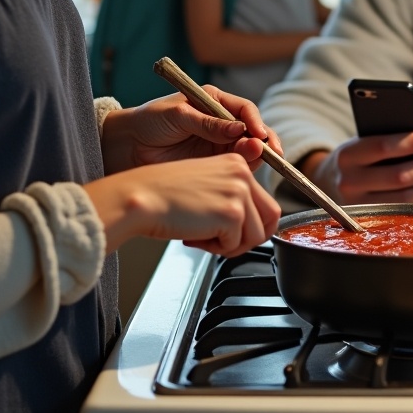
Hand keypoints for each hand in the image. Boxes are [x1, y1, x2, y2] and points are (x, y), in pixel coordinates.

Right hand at [85, 154, 281, 256]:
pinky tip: (195, 236)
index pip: (267, 203)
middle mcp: (242, 174)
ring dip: (230, 245)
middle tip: (223, 243)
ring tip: (204, 237)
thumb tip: (254, 227)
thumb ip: (232, 199)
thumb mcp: (207, 186)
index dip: (252, 225)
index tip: (234, 233)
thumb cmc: (164, 195)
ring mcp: (239, 192)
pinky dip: (215, 249)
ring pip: (256, 236)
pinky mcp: (232, 213)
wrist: (142, 197)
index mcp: (237, 163)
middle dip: (248, 238)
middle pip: (270, 219)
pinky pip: (235, 245)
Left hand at [100, 87, 281, 172]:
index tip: (259, 135)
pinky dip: (243, 170)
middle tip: (266, 152)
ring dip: (255, 155)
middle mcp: (221, 123)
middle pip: (252, 131)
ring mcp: (218, 144)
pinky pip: (235, 166)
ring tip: (254, 158)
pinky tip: (244, 173)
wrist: (128, 146)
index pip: (244, 110)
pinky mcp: (213, 164)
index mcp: (214, 102)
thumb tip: (238, 129)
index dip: (255, 122)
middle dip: (262, 141)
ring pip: (247, 150)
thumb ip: (207, 123)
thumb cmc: (149, 121)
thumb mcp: (178, 116)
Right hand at [307, 125, 412, 211]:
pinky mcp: (368, 223)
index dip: (412, 141)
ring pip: (402, 200)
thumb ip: (396, 130)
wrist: (332, 184)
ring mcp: (357, 205)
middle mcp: (348, 182)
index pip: (382, 146)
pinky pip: (402, 217)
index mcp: (347, 155)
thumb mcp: (368, 139)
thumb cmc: (362, 157)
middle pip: (396, 176)